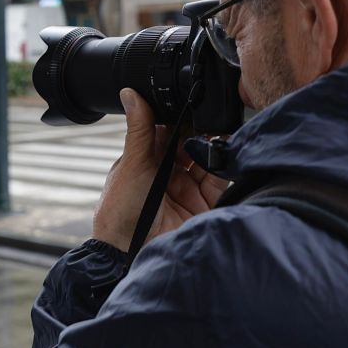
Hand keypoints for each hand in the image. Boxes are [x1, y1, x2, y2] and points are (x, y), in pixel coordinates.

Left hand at [91, 89, 230, 251]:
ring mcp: (188, 188)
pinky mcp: (205, 203)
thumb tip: (131, 93)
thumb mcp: (132, 164)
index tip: (189, 97)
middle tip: (208, 112)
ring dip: (213, 143)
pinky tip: (227, 149)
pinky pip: (220, 177)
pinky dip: (226, 162)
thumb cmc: (121, 212)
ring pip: (207, 157)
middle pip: (190, 142)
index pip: (168, 130)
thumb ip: (140, 129)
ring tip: (218, 130)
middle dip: (200, 128)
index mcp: (146, 161)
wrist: (131, 253)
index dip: (179, 115)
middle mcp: (168, 173)